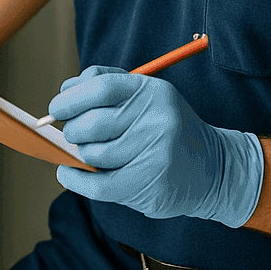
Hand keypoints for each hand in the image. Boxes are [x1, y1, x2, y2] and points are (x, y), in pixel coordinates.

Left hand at [50, 66, 263, 227]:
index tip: (56, 107)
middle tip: (73, 133)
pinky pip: (98, 185)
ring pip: (93, 155)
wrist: (214, 169)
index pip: (101, 87)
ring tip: (90, 153)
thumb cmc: (168, 128)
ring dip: (82, 155)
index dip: (71, 97)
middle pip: (92, 123)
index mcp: (152, 92)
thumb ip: (108, 84)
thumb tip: (65, 91)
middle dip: (73, 130)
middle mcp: (156, 120)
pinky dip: (75, 180)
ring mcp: (155, 153)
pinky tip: (68, 173)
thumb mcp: (148, 96)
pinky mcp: (150, 184)